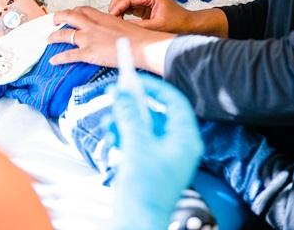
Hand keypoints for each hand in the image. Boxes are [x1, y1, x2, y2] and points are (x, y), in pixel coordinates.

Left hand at [48, 6, 173, 73]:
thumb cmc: (140, 39)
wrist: (143, 46)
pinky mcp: (88, 52)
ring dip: (54, 37)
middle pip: (69, 16)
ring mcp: (89, 38)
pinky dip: (59, 58)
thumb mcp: (126, 27)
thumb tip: (115, 34)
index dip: (75, 11)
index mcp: (103, 17)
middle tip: (54, 20)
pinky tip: (53, 60)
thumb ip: (115, 28)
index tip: (71, 13)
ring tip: (48, 40)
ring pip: (65, 34)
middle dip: (59, 17)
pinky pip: (68, 55)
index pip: (84, 10)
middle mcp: (93, 25)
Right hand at [108, 0, 228, 36]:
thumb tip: (122, 27)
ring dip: (117, 9)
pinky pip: (127, 7)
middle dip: (114, 6)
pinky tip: (121, 23)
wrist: (188, 25)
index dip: (117, 7)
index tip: (112, 18)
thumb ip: (139, 26)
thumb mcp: (157, 27)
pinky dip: (121, 13)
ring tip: (116, 23)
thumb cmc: (178, 23)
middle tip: (112, 20)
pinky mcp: (142, 6)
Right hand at [109, 74, 202, 229]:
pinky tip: (111, 139)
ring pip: (142, 124)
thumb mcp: (136, 147)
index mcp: (185, 139)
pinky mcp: (148, 162)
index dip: (154, 87)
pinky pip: (136, 138)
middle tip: (114, 96)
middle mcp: (177, 144)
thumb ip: (130, 116)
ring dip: (123, 120)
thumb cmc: (145, 191)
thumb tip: (123, 92)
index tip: (133, 79)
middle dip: (133, 105)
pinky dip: (122, 135)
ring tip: (109, 125)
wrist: (137, 223)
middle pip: (156, 111)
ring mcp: (163, 154)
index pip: (174, 101)